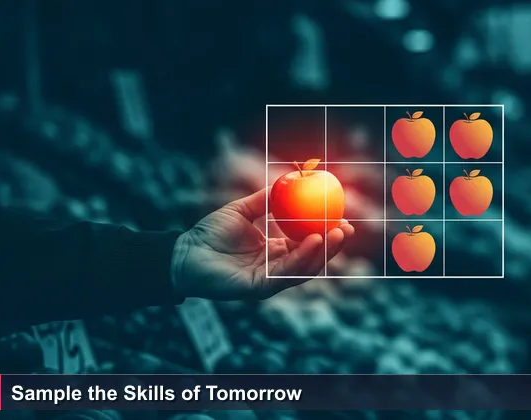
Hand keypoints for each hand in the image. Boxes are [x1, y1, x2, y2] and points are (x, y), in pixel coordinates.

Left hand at [171, 187, 354, 300]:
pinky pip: (286, 273)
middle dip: (333, 245)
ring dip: (323, 251)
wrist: (184, 253)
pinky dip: (302, 258)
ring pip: (304, 268)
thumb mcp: (241, 210)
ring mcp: (270, 279)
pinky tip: (312, 241)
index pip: (307, 242)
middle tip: (347, 228)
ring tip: (335, 233)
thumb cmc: (208, 233)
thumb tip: (287, 179)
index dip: (326, 232)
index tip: (341, 216)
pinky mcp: (260, 288)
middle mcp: (276, 267)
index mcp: (274, 250)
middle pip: (312, 258)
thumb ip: (264, 199)